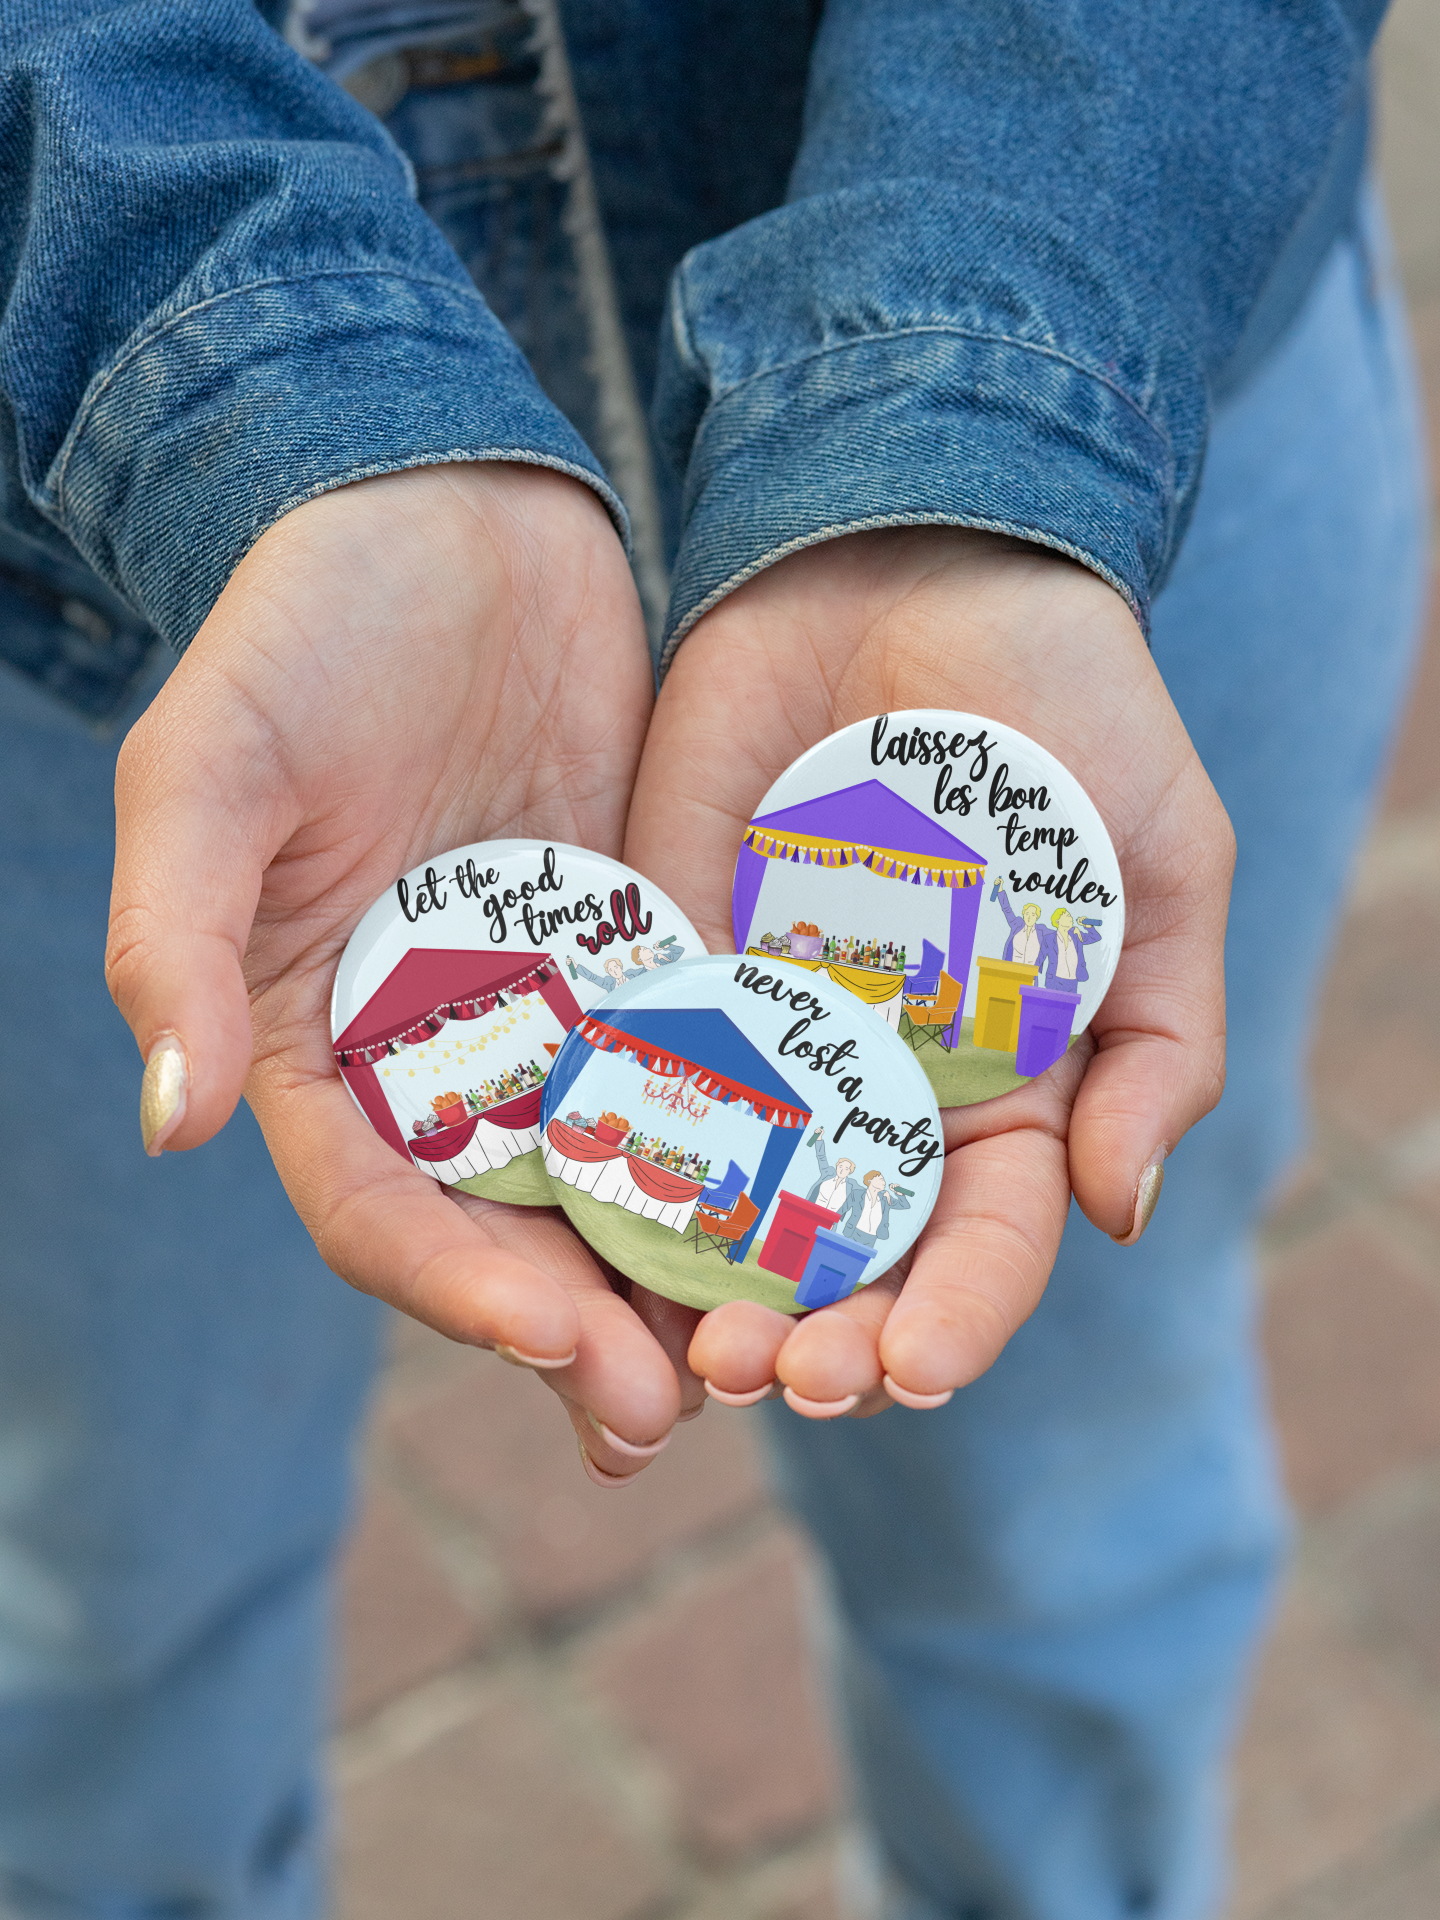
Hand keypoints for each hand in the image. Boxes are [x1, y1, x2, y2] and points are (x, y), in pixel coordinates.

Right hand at [108, 463, 699, 1477]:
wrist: (445, 517)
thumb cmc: (303, 630)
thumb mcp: (213, 767)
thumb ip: (179, 937)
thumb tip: (173, 1119)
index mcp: (320, 1048)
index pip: (381, 1209)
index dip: (454, 1287)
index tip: (550, 1340)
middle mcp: (442, 1060)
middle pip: (510, 1232)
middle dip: (584, 1329)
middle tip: (676, 1405)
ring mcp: (554, 1016)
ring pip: (618, 1182)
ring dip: (677, 1277)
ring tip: (766, 1355)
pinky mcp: (650, 957)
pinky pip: (703, 1073)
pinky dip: (749, 1150)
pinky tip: (821, 1207)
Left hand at [625, 526, 1231, 1416]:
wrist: (914, 564)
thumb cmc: (1067, 714)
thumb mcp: (1161, 868)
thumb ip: (1157, 1040)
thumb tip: (1117, 1214)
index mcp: (999, 1086)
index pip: (977, 1242)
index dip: (952, 1318)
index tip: (911, 1368)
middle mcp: (870, 1084)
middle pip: (839, 1254)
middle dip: (811, 1334)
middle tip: (765, 1375)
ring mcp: (759, 1030)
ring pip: (722, 1200)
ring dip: (697, 1289)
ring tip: (675, 1351)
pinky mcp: (659, 962)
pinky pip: (624, 1079)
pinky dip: (603, 1166)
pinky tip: (577, 1233)